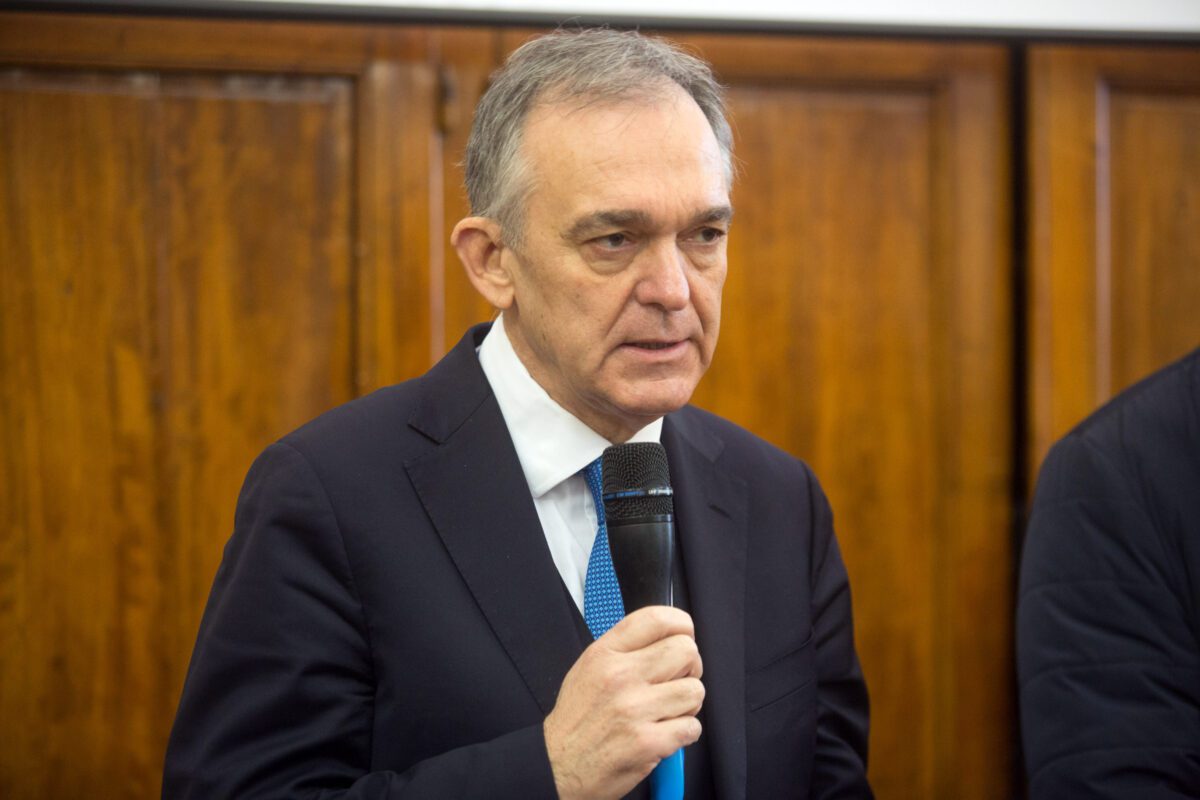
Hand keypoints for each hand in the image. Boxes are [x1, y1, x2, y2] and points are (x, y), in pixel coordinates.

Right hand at [543, 606, 704, 799]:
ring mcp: (635, 709)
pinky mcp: (647, 742)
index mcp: (605, 654)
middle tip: (678, 680)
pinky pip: (692, 727)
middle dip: (691, 667)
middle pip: (685, 651)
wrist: (556, 766)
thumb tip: (666, 638)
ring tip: (668, 711)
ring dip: (688, 704)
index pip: (657, 619)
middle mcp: (620, 676)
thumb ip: (625, 649)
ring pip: (694, 690)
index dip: (682, 625)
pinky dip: (685, 732)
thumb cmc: (576, 720)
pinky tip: (665, 734)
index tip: (685, 636)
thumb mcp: (588, 668)